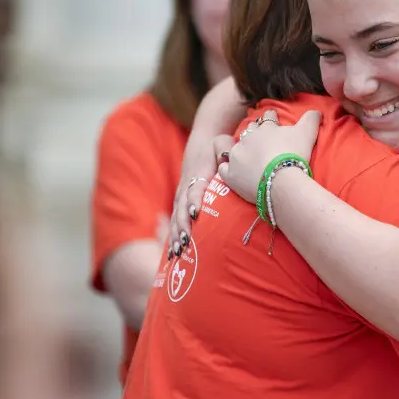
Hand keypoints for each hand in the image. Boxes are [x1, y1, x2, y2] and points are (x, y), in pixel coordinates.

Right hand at [168, 132, 233, 256]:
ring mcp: (181, 196)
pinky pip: (175, 221)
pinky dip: (173, 237)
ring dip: (176, 235)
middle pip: (182, 208)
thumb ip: (224, 150)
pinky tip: (172, 255)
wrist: (201, 144)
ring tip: (177, 252)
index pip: (195, 189)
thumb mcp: (221, 144)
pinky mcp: (181, 202)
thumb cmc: (215, 147)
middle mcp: (187, 188)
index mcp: (198, 175)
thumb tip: (227, 157)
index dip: (194, 200)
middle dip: (183, 226)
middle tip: (185, 242)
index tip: (196, 213)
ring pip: (177, 218)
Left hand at [217, 109, 320, 203]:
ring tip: (245, 156)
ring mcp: (237, 156)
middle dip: (254, 133)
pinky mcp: (230, 174)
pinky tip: (231, 170)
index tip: (273, 119)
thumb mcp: (307, 133)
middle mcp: (248, 138)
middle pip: (249, 131)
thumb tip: (317, 111)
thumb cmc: (294, 154)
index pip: (268, 117)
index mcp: (266, 128)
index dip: (271, 118)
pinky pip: (224, 168)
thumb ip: (312, 119)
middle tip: (260, 141)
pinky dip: (227, 168)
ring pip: (234, 147)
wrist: (280, 180)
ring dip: (239, 149)